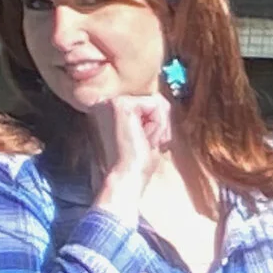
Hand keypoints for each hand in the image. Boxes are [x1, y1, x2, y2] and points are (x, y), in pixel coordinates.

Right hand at [90, 96, 171, 214]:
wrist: (128, 174)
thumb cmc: (138, 160)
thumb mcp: (150, 131)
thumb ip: (153, 113)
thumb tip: (162, 98)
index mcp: (115, 107)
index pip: (151, 102)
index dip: (158, 124)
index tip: (145, 142)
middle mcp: (110, 100)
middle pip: (156, 100)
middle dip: (160, 124)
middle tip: (145, 142)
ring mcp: (113, 100)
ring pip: (158, 102)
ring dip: (159, 126)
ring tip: (143, 140)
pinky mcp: (121, 104)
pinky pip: (156, 105)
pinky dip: (157, 124)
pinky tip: (142, 136)